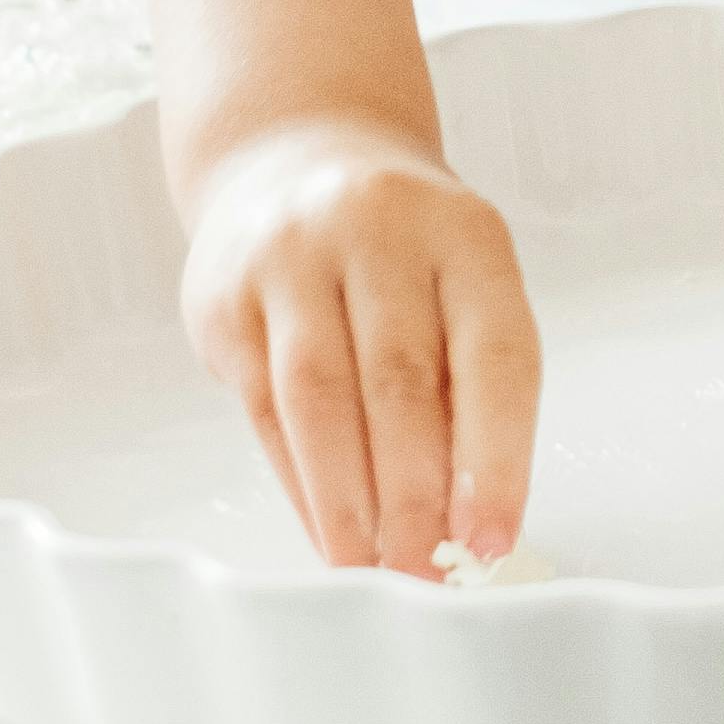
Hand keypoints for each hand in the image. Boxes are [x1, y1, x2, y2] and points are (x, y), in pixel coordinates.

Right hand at [181, 113, 542, 576]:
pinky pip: (263, 407)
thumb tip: (472, 519)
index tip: (493, 540)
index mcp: (464, 233)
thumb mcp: (458, 277)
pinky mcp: (226, 297)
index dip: (497, 458)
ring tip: (368, 567)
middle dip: (415, 498)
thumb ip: (468, 378)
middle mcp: (378, 231)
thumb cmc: (400, 245)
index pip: (495, 354)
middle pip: (401, 385)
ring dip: (346, 501)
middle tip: (424, 573)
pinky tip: (323, 526)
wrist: (294, 149)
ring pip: (320, 399)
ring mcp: (292, 257)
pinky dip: (296, 481)